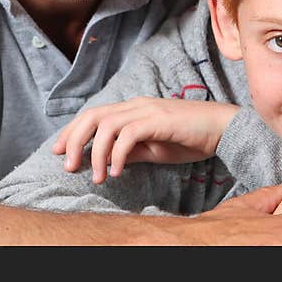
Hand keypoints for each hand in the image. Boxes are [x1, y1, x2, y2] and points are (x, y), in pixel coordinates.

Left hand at [51, 97, 238, 182]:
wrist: (223, 128)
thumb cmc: (190, 138)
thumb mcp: (154, 148)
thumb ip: (130, 151)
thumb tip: (106, 160)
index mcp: (132, 109)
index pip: (93, 115)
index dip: (71, 132)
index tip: (58, 152)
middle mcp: (135, 105)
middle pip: (92, 115)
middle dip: (73, 140)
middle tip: (67, 166)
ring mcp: (146, 110)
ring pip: (106, 125)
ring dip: (95, 152)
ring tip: (96, 176)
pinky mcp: (158, 119)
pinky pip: (128, 134)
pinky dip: (117, 154)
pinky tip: (117, 172)